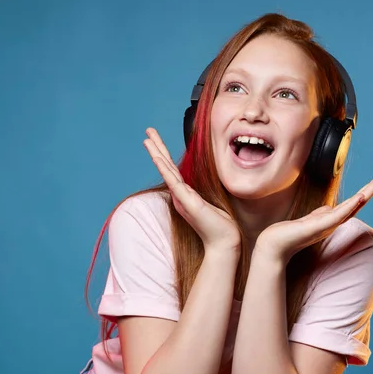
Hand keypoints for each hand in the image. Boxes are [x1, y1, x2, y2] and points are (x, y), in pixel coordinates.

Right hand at [143, 128, 240, 252]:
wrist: (225, 242)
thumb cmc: (222, 225)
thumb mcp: (214, 202)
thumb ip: (208, 192)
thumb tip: (211, 182)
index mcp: (186, 194)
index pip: (173, 169)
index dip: (164, 153)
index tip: (156, 140)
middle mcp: (180, 195)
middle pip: (166, 166)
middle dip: (157, 147)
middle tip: (148, 131)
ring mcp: (182, 198)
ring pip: (167, 171)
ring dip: (157, 154)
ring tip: (147, 139)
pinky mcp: (187, 202)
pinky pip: (173, 182)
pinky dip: (164, 169)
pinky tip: (157, 157)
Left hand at [254, 172, 372, 262]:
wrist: (276, 245)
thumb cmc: (292, 233)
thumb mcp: (310, 219)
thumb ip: (321, 213)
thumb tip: (329, 207)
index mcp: (332, 219)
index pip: (354, 203)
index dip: (367, 191)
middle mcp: (333, 222)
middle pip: (358, 203)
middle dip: (372, 189)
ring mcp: (328, 224)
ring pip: (352, 207)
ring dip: (366, 194)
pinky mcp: (319, 227)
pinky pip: (338, 215)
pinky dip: (350, 206)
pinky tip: (360, 197)